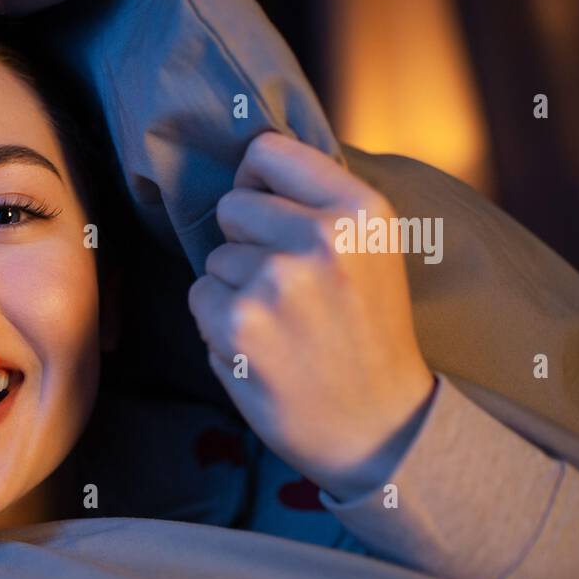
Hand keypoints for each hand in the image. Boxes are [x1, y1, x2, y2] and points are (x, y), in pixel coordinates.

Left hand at [187, 131, 435, 501]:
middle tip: (287, 290)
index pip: (267, 151)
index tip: (265, 211)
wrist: (379, 427)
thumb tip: (249, 169)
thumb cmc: (367, 338)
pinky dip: (218, 326)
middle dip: (246, 244)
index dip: (255, 182)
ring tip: (280, 327)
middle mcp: (320, 236)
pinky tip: (260, 349)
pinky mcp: (238, 323)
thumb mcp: (372, 253)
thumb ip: (319, 206)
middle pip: (232, 207)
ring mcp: (276, 280)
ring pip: (214, 259)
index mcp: (360, 210)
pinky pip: (199, 298)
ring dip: (233, 291)